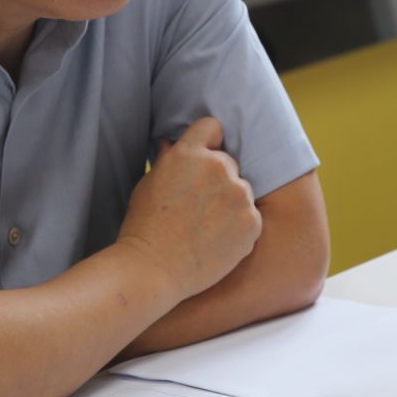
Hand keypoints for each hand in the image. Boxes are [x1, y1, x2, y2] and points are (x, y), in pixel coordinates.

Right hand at [117, 116, 260, 300]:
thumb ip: (168, 159)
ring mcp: (238, 194)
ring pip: (241, 190)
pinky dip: (239, 227)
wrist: (152, 270)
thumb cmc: (144, 227)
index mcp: (189, 153)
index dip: (207, 142)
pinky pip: (251, 215)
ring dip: (230, 202)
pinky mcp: (252, 221)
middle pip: (228, 162)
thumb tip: (170, 141)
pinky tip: (217, 241)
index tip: (202, 158)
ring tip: (205, 227)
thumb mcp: (149, 183)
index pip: (211, 126)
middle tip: (198, 205)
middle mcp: (218, 167)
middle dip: (217, 178)